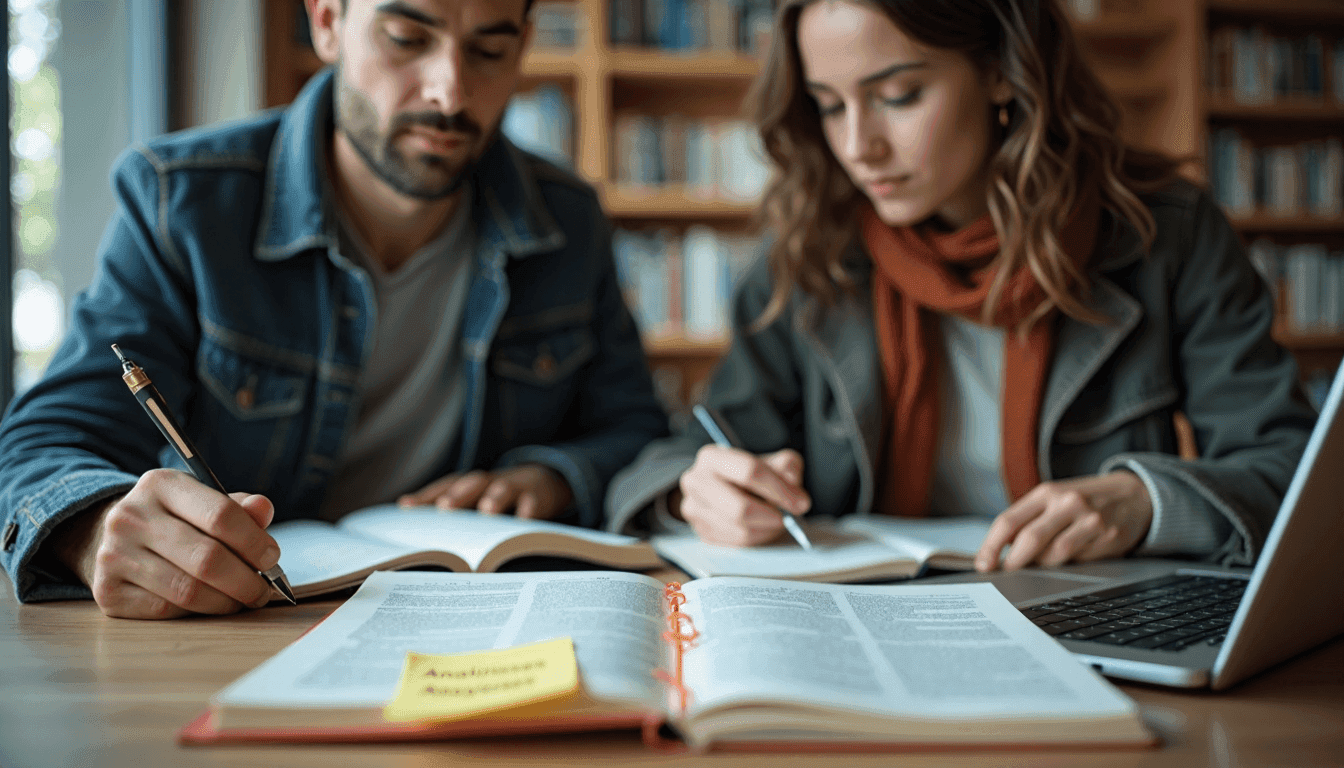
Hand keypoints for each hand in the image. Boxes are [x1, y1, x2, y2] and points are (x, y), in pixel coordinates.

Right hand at [49, 469, 279, 619]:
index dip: (254, 542)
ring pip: (188, 591)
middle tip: (263, 591)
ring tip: (241, 600)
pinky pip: (165, 610)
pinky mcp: (107, 590)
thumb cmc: (174, 520)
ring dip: (225, 602)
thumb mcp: (203, 501)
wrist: (110, 537)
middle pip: (207, 559)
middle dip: (246, 580)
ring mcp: (113, 554)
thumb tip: (264, 509)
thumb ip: (238, 508)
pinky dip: (196, 613)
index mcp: (161, 485)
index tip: (272, 558)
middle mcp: (130, 516)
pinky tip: (209, 606)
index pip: (221, 515)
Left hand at [398, 464, 573, 518]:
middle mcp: (490, 483)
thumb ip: (456, 516)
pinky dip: (530, 509)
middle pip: (472, 483)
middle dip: (458, 494)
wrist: (546, 483)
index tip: (406, 507)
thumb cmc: (501, 500)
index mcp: (472, 486)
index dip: (427, 496)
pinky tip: (524, 520)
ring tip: (487, 510)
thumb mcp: (480, 504)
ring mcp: (516, 486)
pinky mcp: (539, 495)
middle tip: (444, 507)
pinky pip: (534, 501)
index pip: (446, 487)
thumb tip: (419, 533)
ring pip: (504, 487)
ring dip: (495, 496)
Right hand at [674, 445, 810, 546]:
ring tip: (778, 521)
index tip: (800, 502)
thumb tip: (794, 490)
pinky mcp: (701, 531)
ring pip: (739, 529)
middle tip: (789, 517)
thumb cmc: (751, 475)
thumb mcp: (772, 461)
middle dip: (772, 516)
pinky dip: (756, 538)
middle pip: (739, 508)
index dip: (779, 489)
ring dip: (767, 529)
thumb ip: (786, 467)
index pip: (748, 471)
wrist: (726, 487)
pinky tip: (764, 527)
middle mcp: (696, 482)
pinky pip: (735, 543)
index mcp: (712, 457)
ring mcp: (694, 509)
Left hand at [975, 471, 1152, 571]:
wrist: (1134, 494)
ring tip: (1041, 563)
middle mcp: (1067, 502)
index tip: (983, 564)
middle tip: (1006, 573)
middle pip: (1029, 539)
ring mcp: (1090, 520)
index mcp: (1046, 492)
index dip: (991, 546)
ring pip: (1054, 555)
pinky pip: (1078, 561)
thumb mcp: (1054, 499)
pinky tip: (1070, 558)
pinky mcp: (1108, 537)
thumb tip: (998, 551)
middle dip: (1013, 562)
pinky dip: (1068, 565)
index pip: (1009, 520)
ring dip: (1042, 566)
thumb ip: (1028, 519)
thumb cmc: (1083, 500)